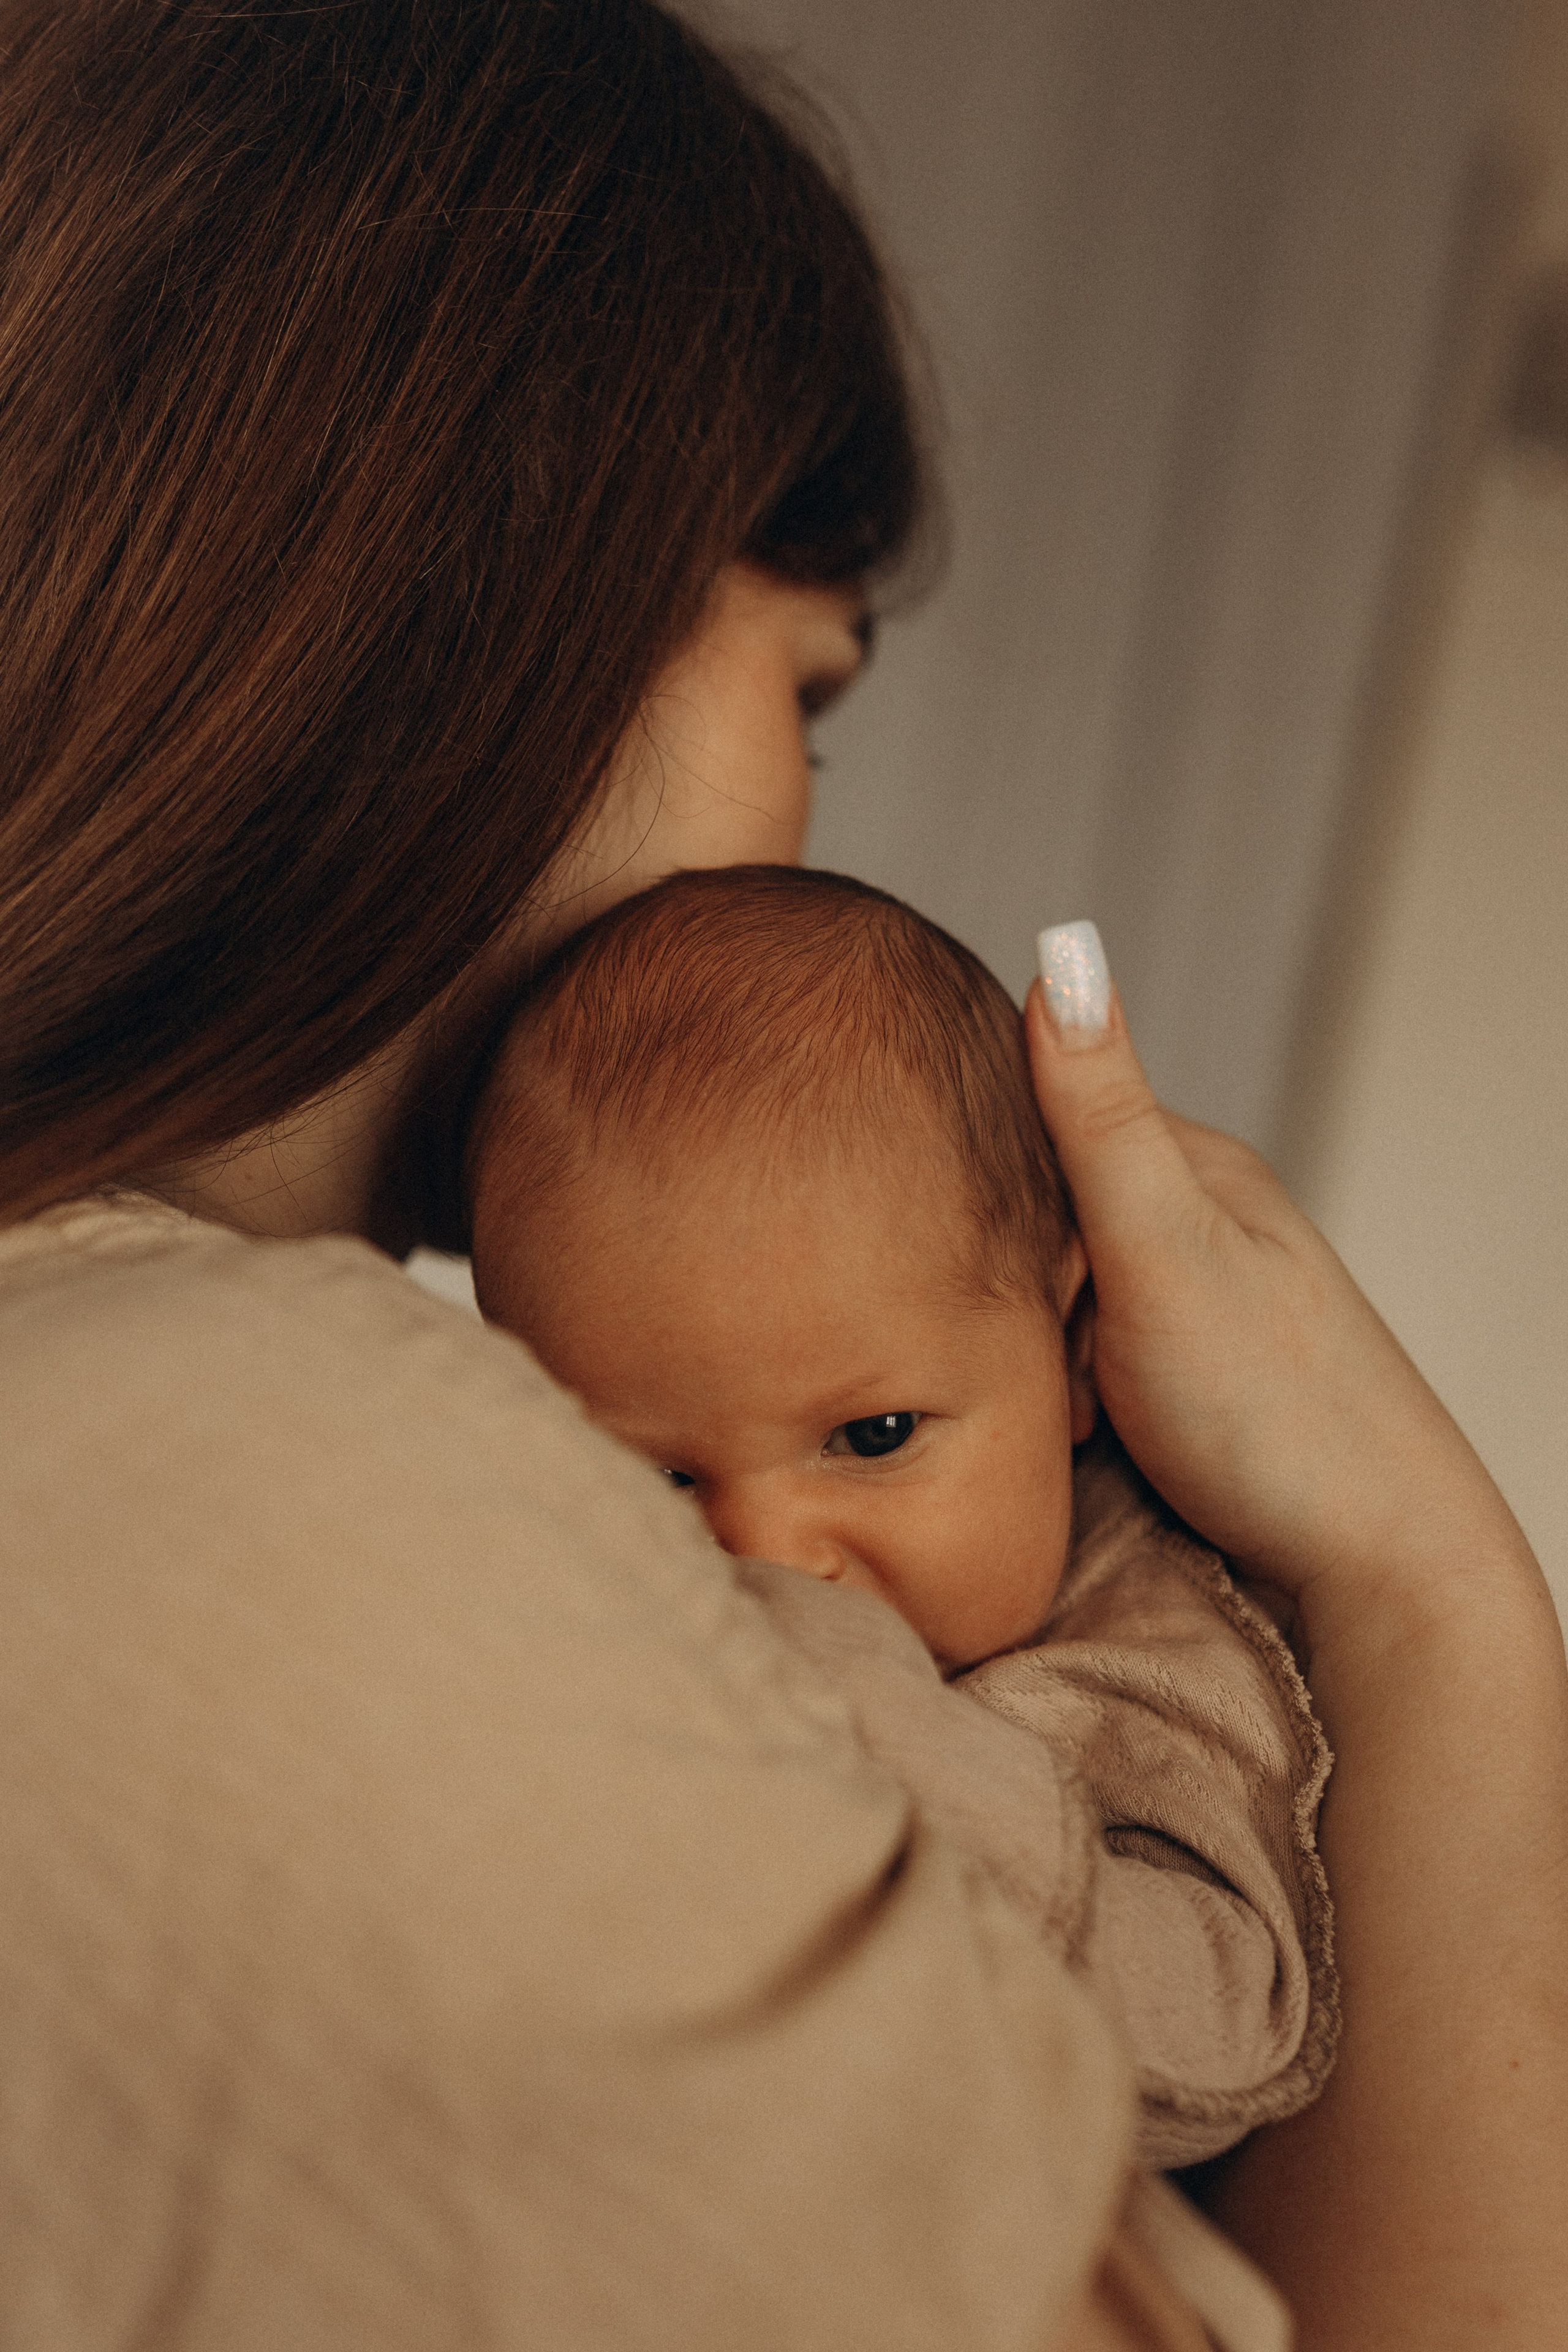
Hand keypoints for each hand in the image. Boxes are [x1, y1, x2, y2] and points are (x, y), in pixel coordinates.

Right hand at [1023, 961, 1530, 1622]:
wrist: (1377, 1567)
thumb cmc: (1274, 1410)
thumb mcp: (1162, 1247)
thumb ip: (1098, 1116)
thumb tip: (1064, 949)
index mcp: (1190, 1165)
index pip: (1034, 1118)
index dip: (976, 1179)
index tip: (952, 1245)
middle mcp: (1193, 1220)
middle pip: (1037, 1218)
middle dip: (1009, 1284)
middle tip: (1038, 1358)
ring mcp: (1193, 1299)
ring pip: (1052, 1298)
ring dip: (1033, 1353)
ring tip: (1071, 1413)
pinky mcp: (1186, 1375)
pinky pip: (1081, 1362)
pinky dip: (1063, 1398)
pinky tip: (1083, 1438)